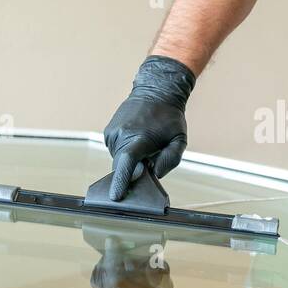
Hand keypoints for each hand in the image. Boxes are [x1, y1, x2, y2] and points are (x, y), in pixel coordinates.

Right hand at [103, 55, 195, 200]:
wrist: (155, 91)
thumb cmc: (170, 117)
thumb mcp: (179, 140)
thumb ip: (170, 160)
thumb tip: (154, 174)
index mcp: (140, 138)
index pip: (127, 163)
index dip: (121, 181)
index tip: (115, 196)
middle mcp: (122, 135)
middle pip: (122, 167)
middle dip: (132, 172)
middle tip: (148, 162)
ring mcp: (112, 133)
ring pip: (119, 159)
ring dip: (130, 159)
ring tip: (144, 143)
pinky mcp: (108, 132)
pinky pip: (115, 150)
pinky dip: (125, 151)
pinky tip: (136, 139)